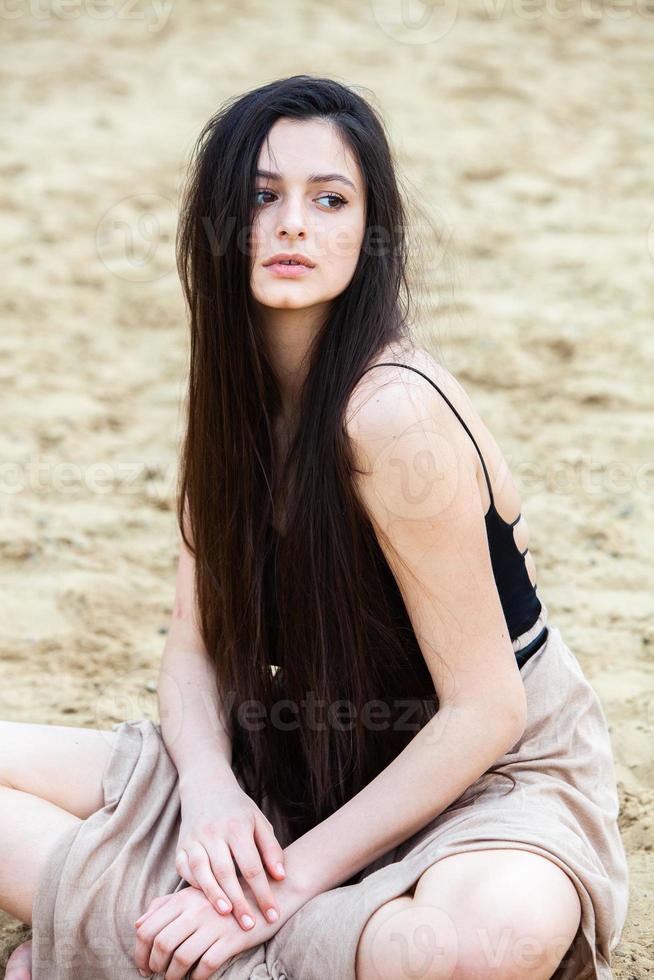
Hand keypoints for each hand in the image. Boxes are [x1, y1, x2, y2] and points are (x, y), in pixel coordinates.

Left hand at [133, 873, 307, 979]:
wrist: (268, 892)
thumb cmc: (226, 896)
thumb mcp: (194, 894)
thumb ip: (165, 906)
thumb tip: (138, 923)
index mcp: (183, 898)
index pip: (149, 927)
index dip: (139, 951)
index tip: (142, 965)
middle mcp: (195, 910)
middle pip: (162, 943)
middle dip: (154, 965)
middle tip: (155, 975)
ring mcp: (214, 924)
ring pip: (181, 957)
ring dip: (173, 975)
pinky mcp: (231, 939)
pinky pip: (206, 965)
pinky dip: (197, 978)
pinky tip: (196, 979)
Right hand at [175, 780, 286, 931]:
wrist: (206, 787)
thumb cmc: (238, 810)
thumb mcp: (259, 822)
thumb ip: (271, 849)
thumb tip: (281, 877)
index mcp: (237, 827)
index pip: (252, 866)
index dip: (263, 892)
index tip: (272, 915)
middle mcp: (213, 832)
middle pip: (226, 872)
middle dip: (239, 901)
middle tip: (250, 925)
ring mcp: (194, 839)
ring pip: (202, 872)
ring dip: (213, 896)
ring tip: (226, 916)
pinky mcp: (180, 846)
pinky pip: (184, 870)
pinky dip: (194, 886)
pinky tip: (203, 903)